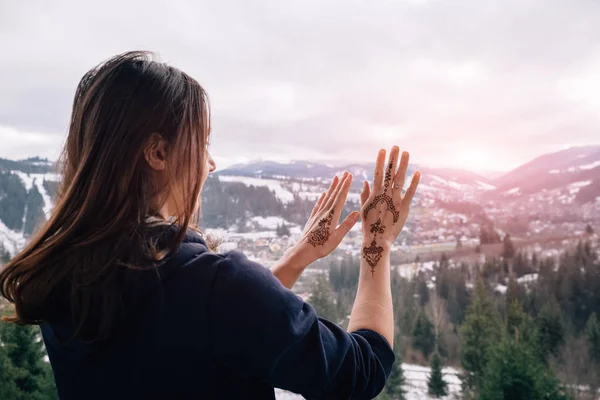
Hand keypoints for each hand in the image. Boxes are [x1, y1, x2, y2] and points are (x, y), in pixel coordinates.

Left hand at [271, 171, 359, 288]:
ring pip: (326, 198)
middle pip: (334, 195)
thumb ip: (346, 225)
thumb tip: (357, 212)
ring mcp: (317, 215)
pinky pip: (319, 205)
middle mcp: (324, 213)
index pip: (340, 198)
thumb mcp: (336, 239)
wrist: (302, 252)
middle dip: (341, 183)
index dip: (345, 186)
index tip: (350, 176)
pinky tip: (323, 194)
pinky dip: (322, 198)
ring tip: (336, 178)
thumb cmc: (320, 247)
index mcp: (331, 216)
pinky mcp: (312, 219)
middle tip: (346, 172)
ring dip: (332, 188)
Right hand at [360, 146, 419, 269]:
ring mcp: (394, 200)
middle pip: (389, 173)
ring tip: (406, 153)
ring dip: (403, 165)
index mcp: (374, 193)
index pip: (377, 173)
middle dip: (392, 159)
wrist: (377, 240)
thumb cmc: (369, 225)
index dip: (380, 160)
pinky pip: (410, 193)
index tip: (382, 149)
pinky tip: (417, 172)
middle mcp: (384, 194)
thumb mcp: (364, 208)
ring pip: (399, 179)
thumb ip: (365, 193)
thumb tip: (365, 181)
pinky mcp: (404, 208)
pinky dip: (414, 183)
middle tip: (395, 146)